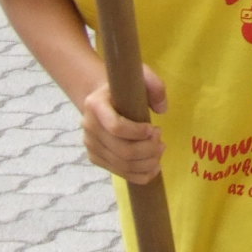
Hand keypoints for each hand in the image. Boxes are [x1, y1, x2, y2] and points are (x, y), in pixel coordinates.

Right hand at [80, 66, 167, 183]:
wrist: (105, 98)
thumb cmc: (125, 87)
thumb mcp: (141, 77)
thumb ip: (155, 86)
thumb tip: (162, 109)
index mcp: (95, 105)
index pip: (116, 127)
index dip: (138, 132)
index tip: (154, 128)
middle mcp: (88, 127)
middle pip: (121, 150)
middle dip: (148, 150)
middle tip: (162, 143)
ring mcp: (90, 145)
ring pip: (121, 165)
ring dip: (147, 163)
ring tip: (160, 152)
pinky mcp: (96, 158)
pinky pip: (119, 173)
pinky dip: (140, 175)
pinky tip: (154, 167)